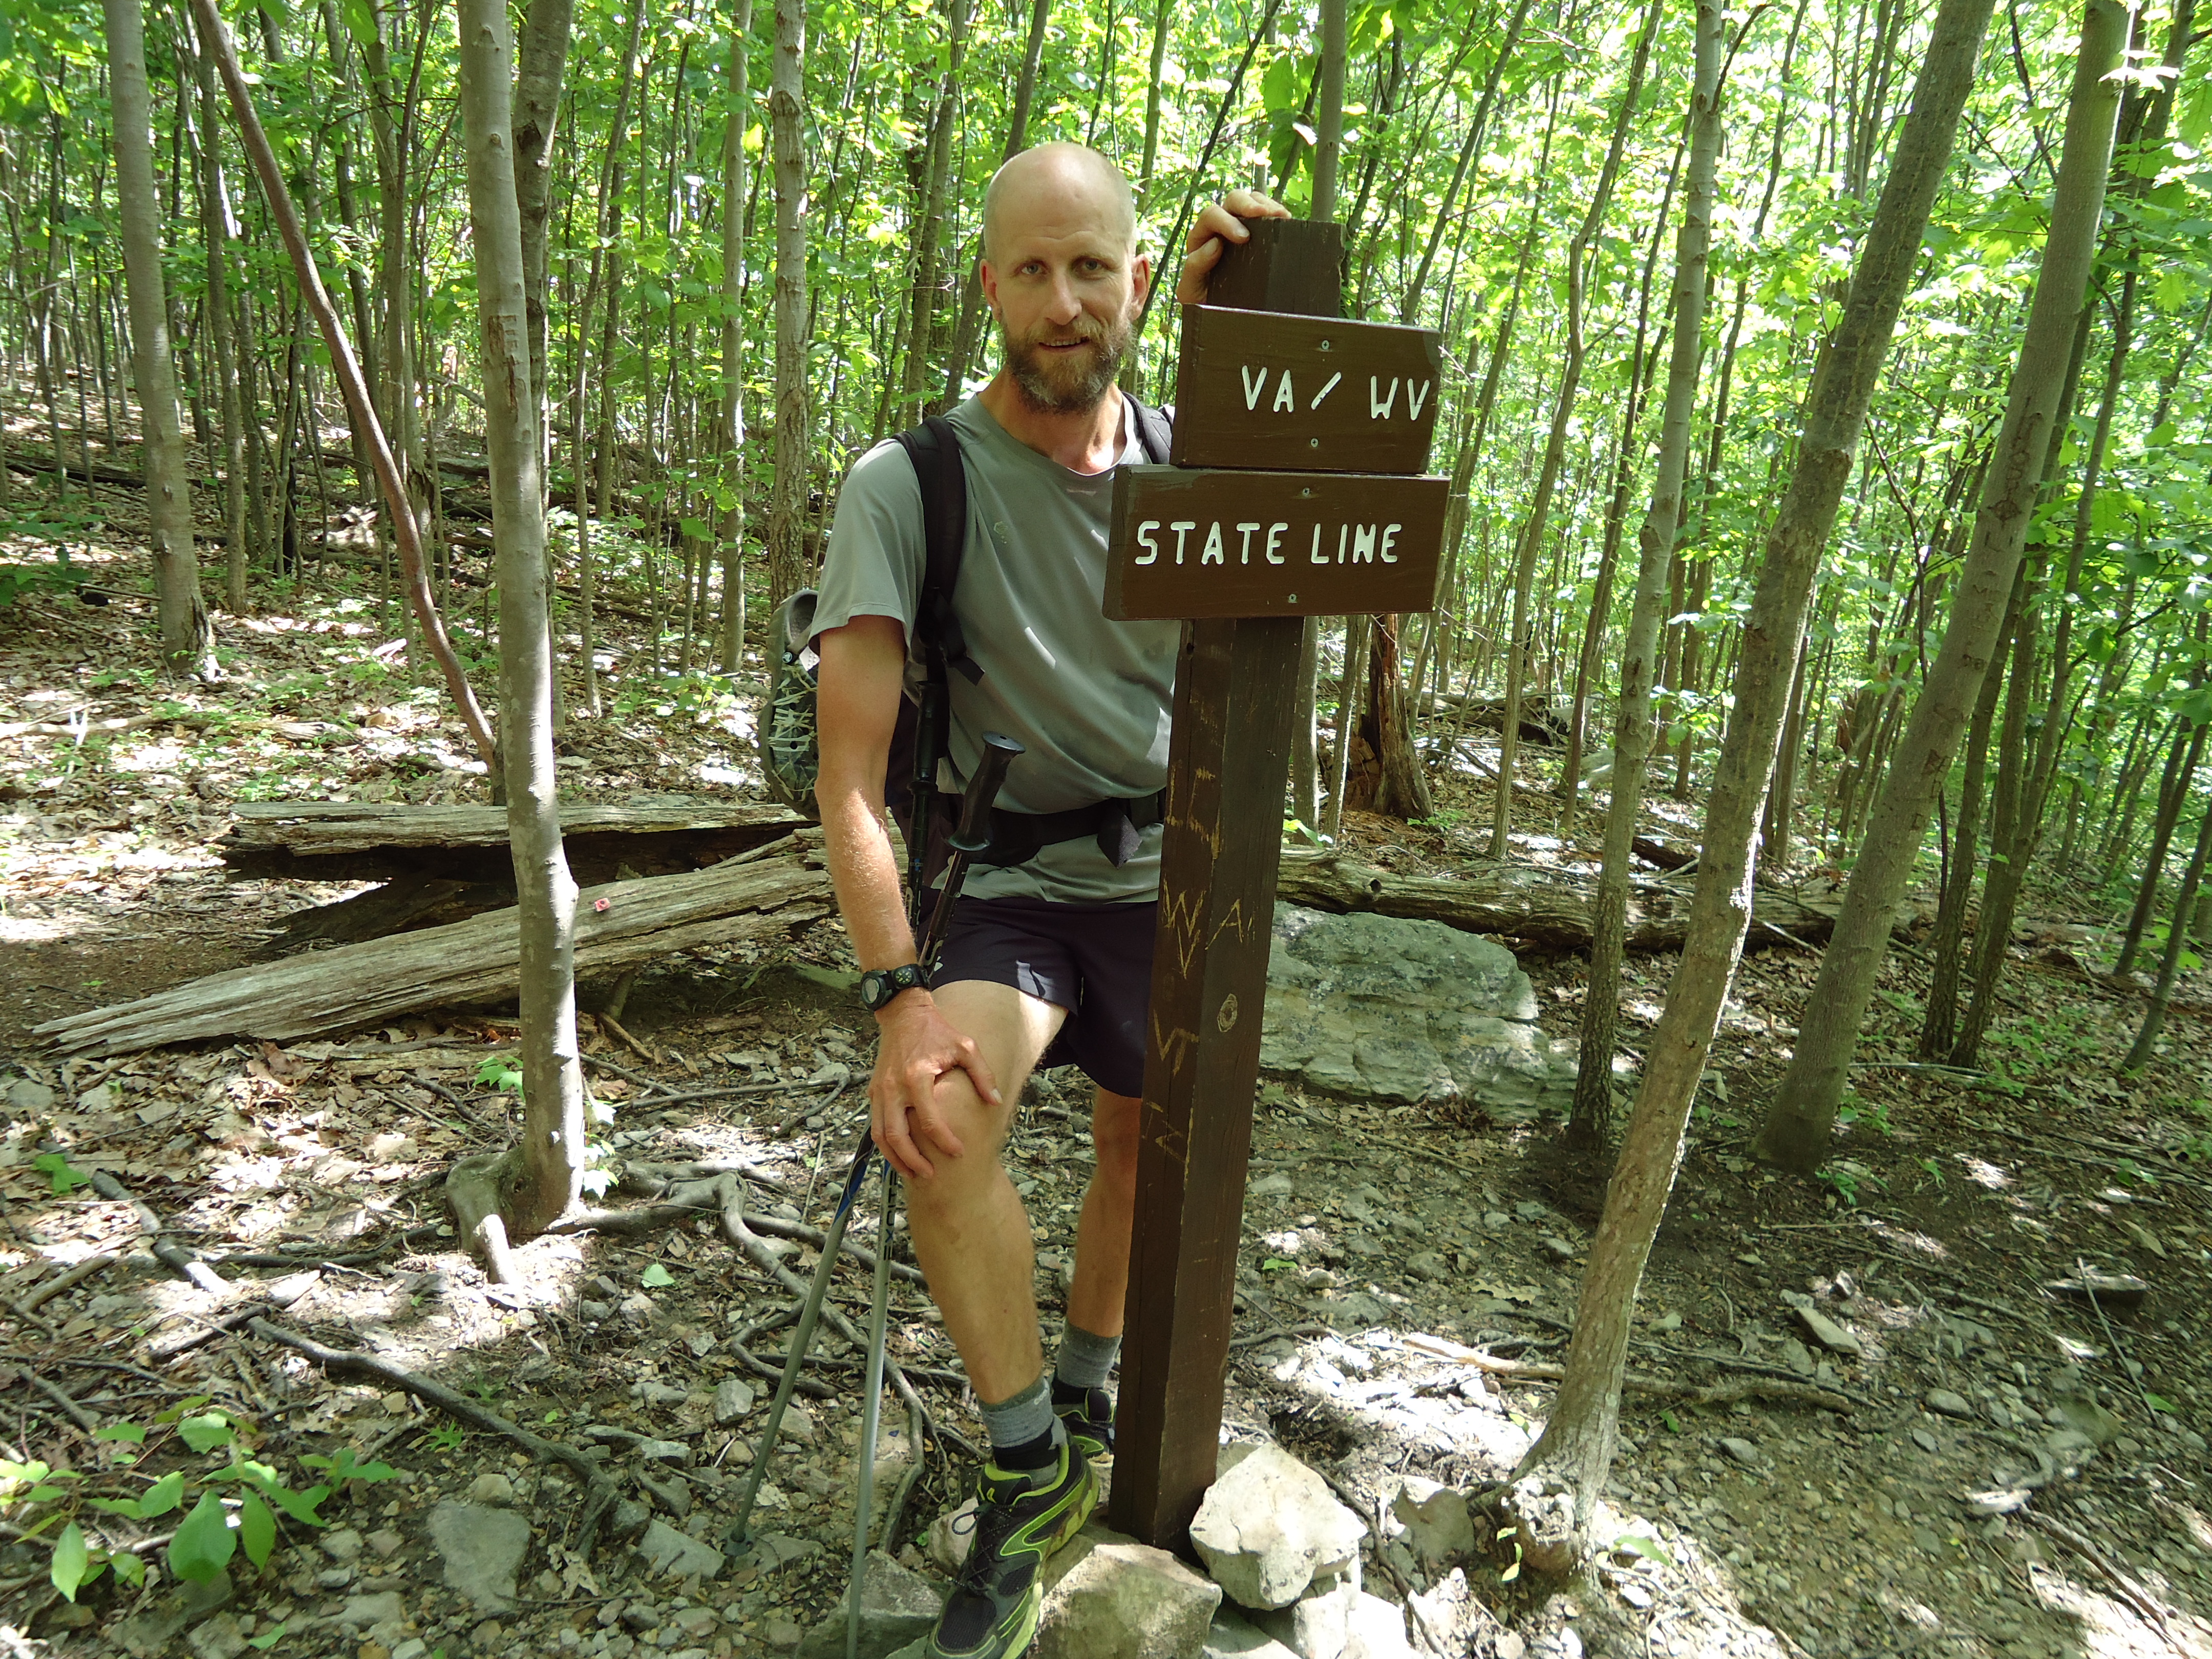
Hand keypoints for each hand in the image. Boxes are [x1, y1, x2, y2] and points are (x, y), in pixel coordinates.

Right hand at [868, 992, 1000, 1180]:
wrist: (903, 1014)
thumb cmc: (937, 1032)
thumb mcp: (966, 1047)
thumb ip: (982, 1075)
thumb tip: (996, 1101)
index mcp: (916, 1077)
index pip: (929, 1121)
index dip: (945, 1141)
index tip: (959, 1152)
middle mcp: (893, 1088)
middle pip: (897, 1137)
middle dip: (913, 1161)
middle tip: (931, 1175)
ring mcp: (880, 1091)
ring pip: (881, 1136)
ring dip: (895, 1158)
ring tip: (913, 1173)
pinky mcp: (874, 1092)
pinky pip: (876, 1125)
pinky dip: (887, 1144)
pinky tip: (901, 1155)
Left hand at [1176, 189, 1291, 303]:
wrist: (1219, 312)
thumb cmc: (1203, 299)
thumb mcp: (1191, 289)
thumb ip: (1195, 267)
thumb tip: (1214, 244)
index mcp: (1202, 236)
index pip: (1211, 216)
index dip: (1227, 222)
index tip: (1244, 238)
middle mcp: (1220, 225)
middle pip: (1233, 200)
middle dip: (1248, 204)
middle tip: (1263, 215)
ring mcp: (1241, 225)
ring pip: (1251, 199)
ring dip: (1266, 204)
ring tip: (1280, 216)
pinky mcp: (1258, 231)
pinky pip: (1266, 211)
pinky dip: (1277, 212)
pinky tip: (1286, 221)